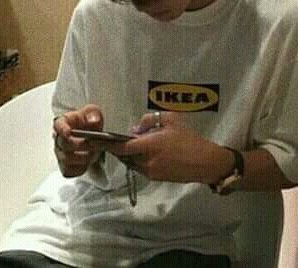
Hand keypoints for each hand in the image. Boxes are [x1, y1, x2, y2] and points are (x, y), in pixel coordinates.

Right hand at [52, 105, 103, 177]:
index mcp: (63, 122)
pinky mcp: (65, 166)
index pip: (58, 125)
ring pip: (67, 160)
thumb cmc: (89, 123)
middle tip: (95, 143)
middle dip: (82, 145)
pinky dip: (81, 168)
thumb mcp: (94, 113)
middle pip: (64, 145)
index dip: (62, 129)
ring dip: (84, 158)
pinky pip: (69, 171)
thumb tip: (93, 121)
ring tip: (95, 153)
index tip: (68, 132)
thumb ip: (94, 115)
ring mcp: (60, 153)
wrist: (92, 136)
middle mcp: (58, 138)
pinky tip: (88, 162)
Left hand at [107, 112, 233, 183]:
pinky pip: (141, 167)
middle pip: (125, 155)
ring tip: (141, 143)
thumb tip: (135, 128)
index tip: (93, 142)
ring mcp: (151, 171)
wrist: (205, 162)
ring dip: (131, 154)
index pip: (121, 147)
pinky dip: (140, 159)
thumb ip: (149, 120)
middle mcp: (147, 161)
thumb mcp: (170, 120)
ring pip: (132, 162)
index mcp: (149, 145)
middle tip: (118, 139)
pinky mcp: (156, 178)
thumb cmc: (189, 138)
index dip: (106, 145)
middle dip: (120, 148)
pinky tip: (151, 152)